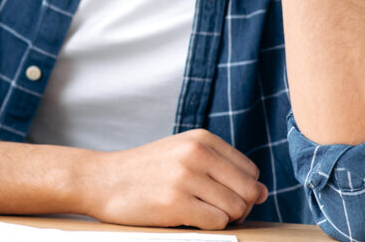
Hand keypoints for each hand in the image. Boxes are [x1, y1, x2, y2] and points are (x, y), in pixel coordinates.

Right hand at [73, 129, 268, 229]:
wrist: (101, 180)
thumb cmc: (145, 171)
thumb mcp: (182, 153)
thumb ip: (221, 167)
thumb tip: (263, 192)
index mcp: (202, 139)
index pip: (250, 170)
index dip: (242, 189)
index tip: (220, 195)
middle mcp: (197, 154)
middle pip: (248, 191)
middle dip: (238, 207)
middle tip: (213, 209)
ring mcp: (186, 178)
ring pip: (236, 209)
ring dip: (222, 218)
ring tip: (198, 212)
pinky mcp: (176, 203)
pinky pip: (217, 222)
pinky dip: (208, 226)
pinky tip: (186, 217)